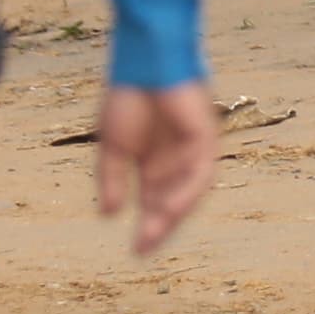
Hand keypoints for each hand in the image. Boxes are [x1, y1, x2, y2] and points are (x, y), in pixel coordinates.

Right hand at [95, 84, 218, 256]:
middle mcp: (176, 160)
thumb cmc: (128, 98)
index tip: (136, 251)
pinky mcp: (205, 135)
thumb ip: (113, 179)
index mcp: (156, 164)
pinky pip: (201, 171)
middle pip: (173, 201)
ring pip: (190, 191)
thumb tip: (110, 215)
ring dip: (174, 212)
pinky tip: (169, 206)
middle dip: (160, 226)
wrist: (144, 62)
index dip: (149, 226)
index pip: (155, 202)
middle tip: (142, 249)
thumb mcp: (114, 147)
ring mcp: (192, 148)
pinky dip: (187, 190)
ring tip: (154, 232)